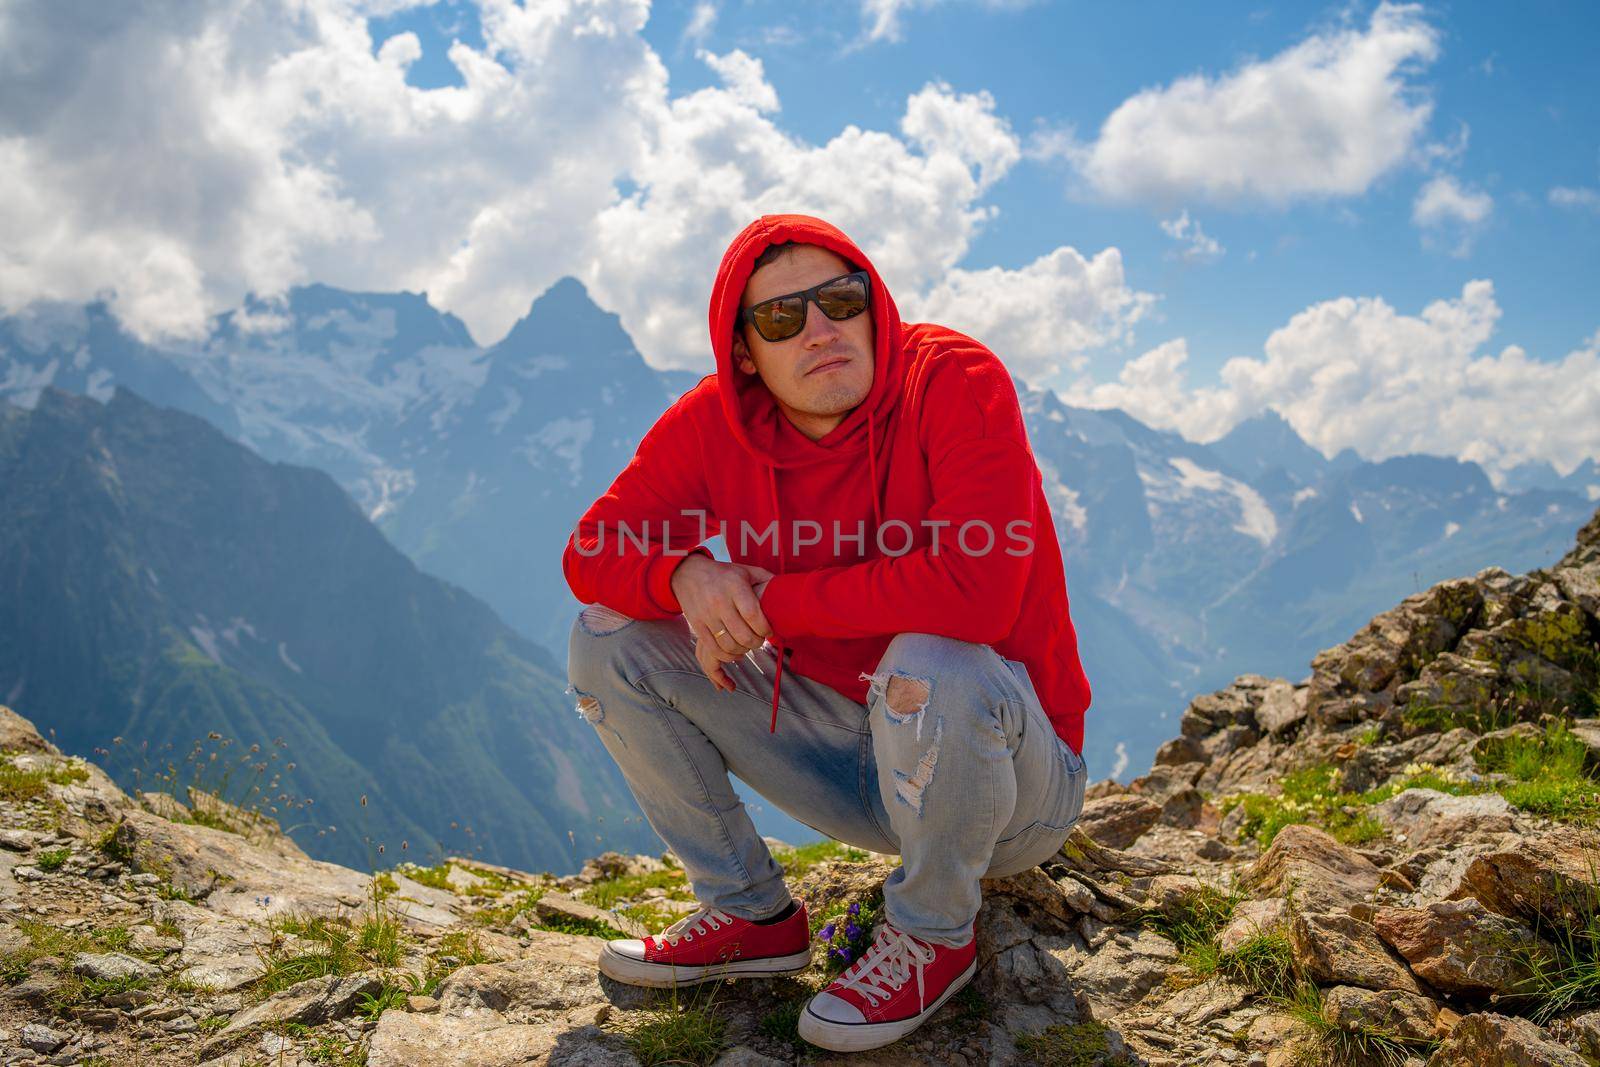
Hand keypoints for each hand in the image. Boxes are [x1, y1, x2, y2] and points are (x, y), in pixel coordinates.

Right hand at [671, 554, 774, 690]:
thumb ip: (766, 579)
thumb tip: (787, 591)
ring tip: (748, 645)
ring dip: (743, 650)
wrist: (689, 574)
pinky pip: (714, 649)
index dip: (765, 629)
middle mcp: (719, 602)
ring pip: (729, 645)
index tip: (769, 631)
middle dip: (756, 642)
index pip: (753, 615)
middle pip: (743, 635)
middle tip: (760, 640)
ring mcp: (706, 616)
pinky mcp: (697, 626)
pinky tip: (735, 652)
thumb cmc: (723, 574)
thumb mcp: (746, 570)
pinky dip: (727, 656)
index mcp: (735, 586)